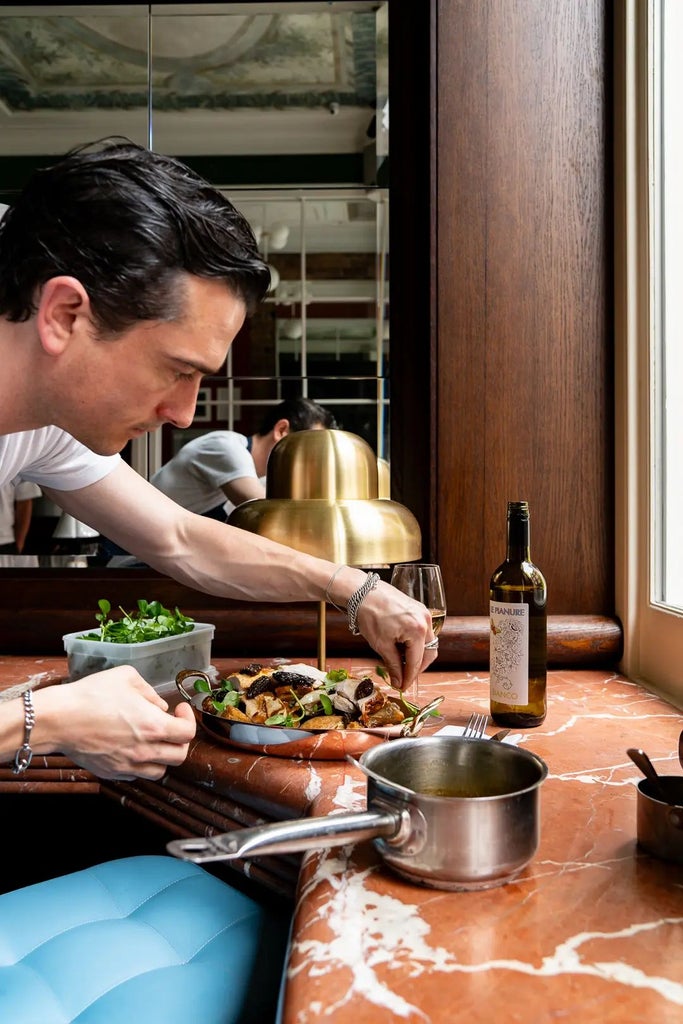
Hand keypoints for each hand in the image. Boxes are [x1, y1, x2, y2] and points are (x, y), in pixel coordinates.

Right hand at [34, 667, 195, 779]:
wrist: (59, 719)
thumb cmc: (91, 696)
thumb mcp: (126, 677)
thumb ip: (149, 691)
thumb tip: (159, 705)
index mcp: (153, 726)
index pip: (188, 733)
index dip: (188, 719)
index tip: (179, 710)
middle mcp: (144, 751)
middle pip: (180, 756)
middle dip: (181, 740)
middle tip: (171, 726)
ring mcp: (128, 765)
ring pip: (160, 771)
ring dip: (163, 756)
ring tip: (153, 740)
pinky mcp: (112, 772)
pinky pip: (137, 774)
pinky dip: (141, 764)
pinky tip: (132, 748)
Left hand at [355, 580, 437, 689]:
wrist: (362, 592)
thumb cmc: (369, 614)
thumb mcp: (381, 644)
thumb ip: (393, 665)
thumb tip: (399, 682)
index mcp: (417, 630)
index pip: (417, 662)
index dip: (409, 678)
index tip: (402, 687)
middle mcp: (425, 621)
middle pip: (429, 653)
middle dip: (417, 667)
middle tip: (403, 677)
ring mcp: (424, 613)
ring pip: (427, 642)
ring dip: (417, 655)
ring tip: (401, 662)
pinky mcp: (418, 609)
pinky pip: (422, 631)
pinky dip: (415, 642)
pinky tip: (402, 647)